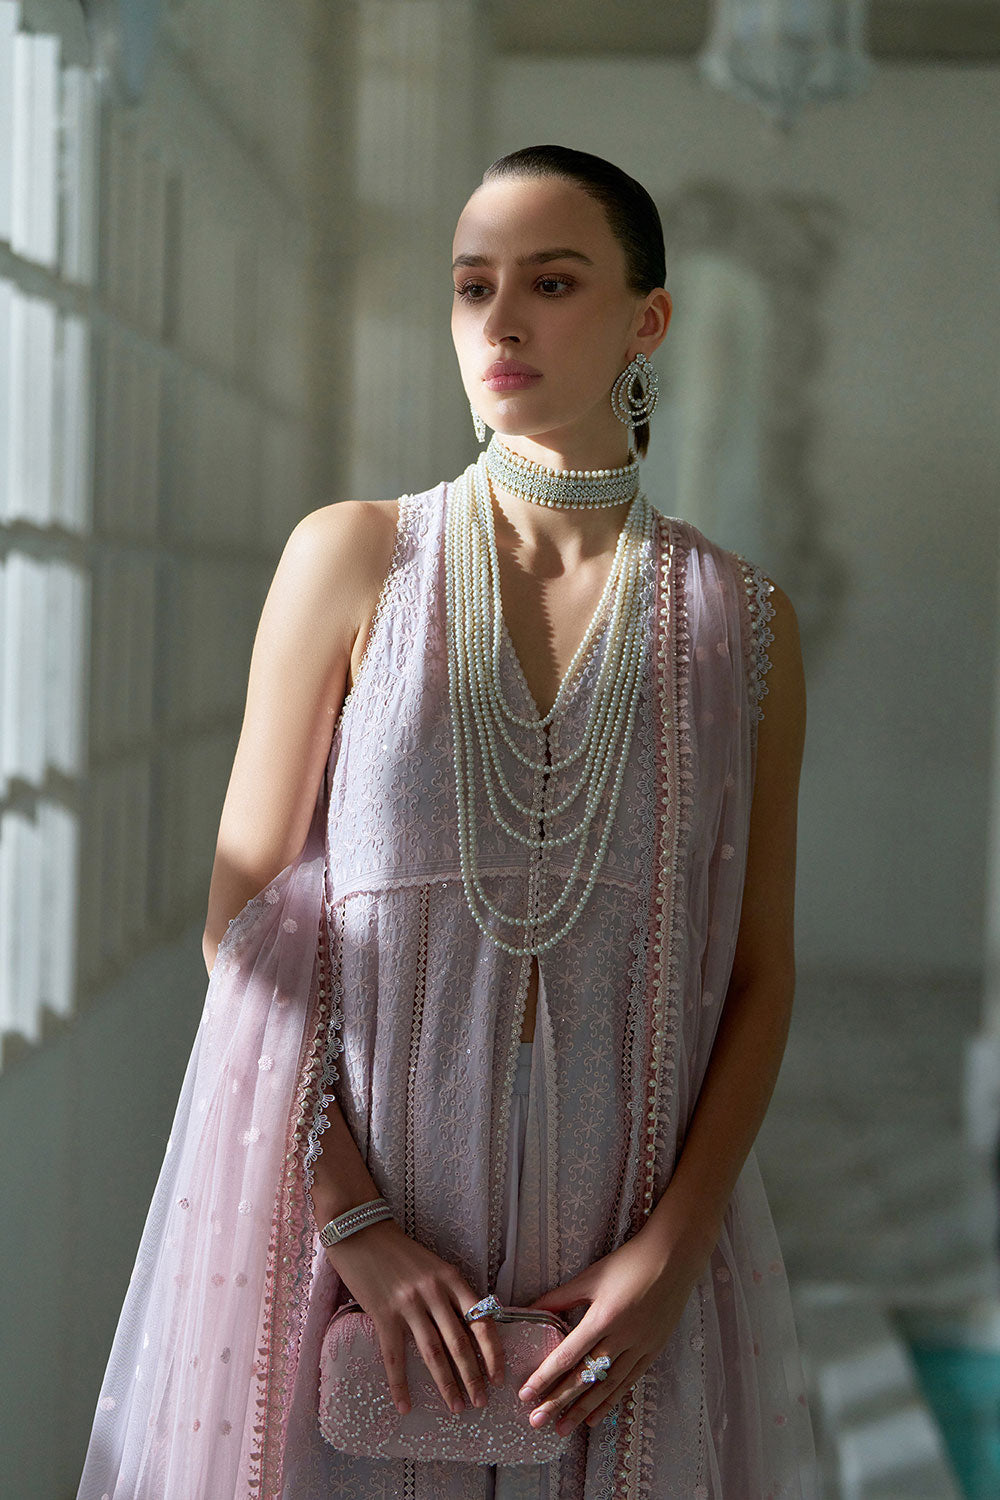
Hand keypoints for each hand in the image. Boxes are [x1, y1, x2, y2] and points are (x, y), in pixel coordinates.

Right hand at [322, 1218, 505, 1416]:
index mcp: (451, 1278)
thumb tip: (472, 1327)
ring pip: (433, 1353)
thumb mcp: (435, 1265)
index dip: (492, 1351)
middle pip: (459, 1342)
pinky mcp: (383, 1313)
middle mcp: (434, 1292)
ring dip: (446, 1384)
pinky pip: (394, 1356)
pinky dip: (399, 1385)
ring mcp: (408, 1303)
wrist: (361, 1231)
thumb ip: (452, 1292)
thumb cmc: (400, 1251)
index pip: (481, 1320)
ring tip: (456, 1407)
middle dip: (473, 1376)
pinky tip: (404, 1405)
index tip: (498, 1376)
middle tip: (480, 1402)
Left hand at [513, 1225, 703, 1436]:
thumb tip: (530, 1308)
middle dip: (558, 1401)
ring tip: (562, 1428)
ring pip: (606, 1387)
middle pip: (585, 1377)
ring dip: (582, 1409)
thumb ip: (561, 1297)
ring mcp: (640, 1348)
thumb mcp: (591, 1277)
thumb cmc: (629, 1264)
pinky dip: (610, 1402)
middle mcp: (622, 1338)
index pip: (568, 1355)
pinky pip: (627, 1383)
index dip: (545, 1377)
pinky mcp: (652, 1351)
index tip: (526, 1394)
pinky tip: (594, 1417)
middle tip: (537, 1422)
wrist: (673, 1259)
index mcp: (603, 1318)